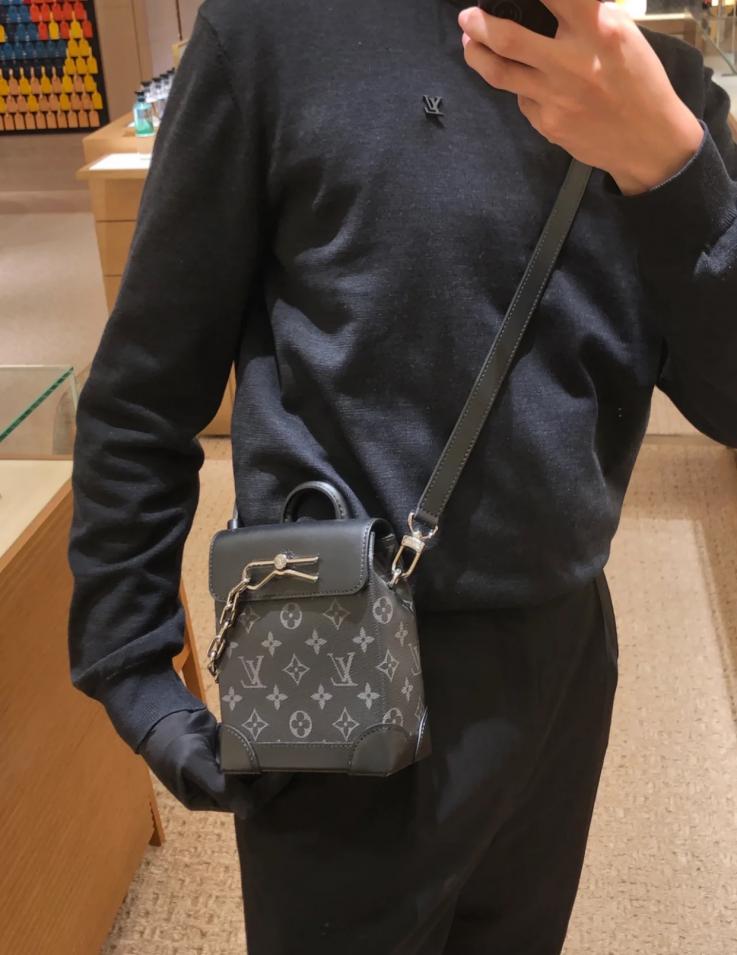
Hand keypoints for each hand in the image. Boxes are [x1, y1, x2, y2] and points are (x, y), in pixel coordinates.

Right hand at [138, 706, 294, 817]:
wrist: (157, 712)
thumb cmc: (170, 742)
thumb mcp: (191, 763)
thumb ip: (219, 786)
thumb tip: (248, 811)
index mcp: (208, 798)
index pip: (246, 802)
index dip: (267, 789)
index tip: (285, 771)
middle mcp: (217, 786)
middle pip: (253, 787)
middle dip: (271, 775)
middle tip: (292, 756)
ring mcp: (222, 766)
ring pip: (252, 769)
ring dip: (267, 760)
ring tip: (286, 746)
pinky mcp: (225, 748)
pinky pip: (246, 751)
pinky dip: (258, 745)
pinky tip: (272, 735)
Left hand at [457, 1, 704, 194]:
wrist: (648, 140)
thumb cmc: (639, 80)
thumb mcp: (623, 35)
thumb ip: (587, 16)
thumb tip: (549, 6)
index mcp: (598, 30)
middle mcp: (571, 62)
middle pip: (507, 38)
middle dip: (478, 23)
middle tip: (467, 17)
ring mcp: (555, 96)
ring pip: (499, 72)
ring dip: (477, 55)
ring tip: (471, 43)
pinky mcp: (547, 123)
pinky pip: (521, 98)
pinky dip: (519, 87)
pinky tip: (525, 82)